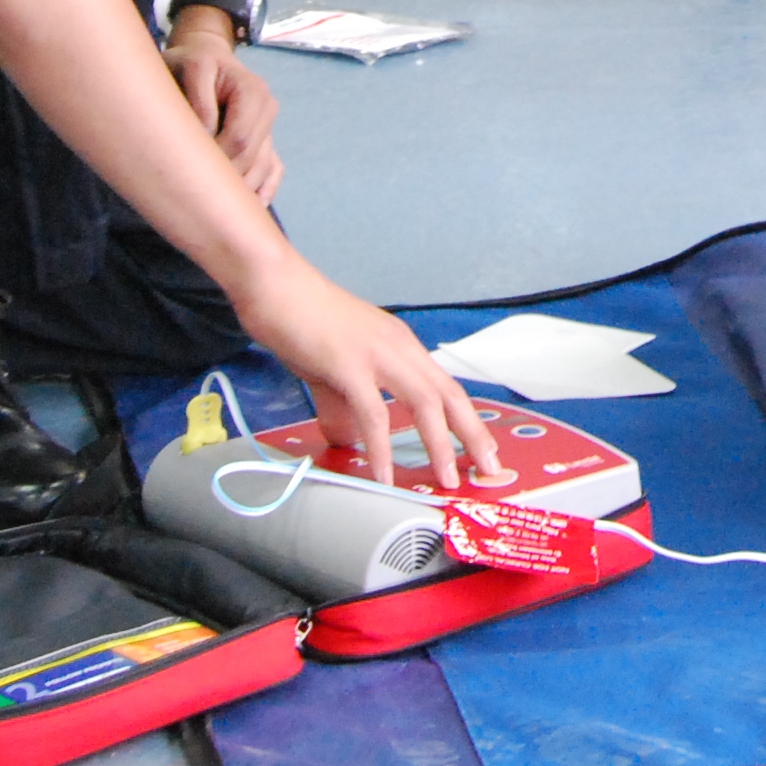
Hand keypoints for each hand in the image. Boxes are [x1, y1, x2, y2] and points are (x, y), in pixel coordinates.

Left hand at [165, 19, 283, 202]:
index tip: (189, 167)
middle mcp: (267, 110)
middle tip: (194, 190)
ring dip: (243, 189)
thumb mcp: (190, 67)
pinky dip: (264, 190)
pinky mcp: (266, 140)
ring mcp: (269, 127)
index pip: (241, 138)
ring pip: (263, 168)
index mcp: (252, 91)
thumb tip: (208, 133)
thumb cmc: (191, 62)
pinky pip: (273, 170)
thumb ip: (199, 97)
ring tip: (216, 208)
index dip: (218, 158)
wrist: (204, 57)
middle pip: (253, 157)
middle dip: (226, 176)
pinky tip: (250, 208)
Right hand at [238, 262, 504, 487]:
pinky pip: (373, 413)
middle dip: (473, 435)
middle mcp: (399, 348)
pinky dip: (382, 448)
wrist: (275, 285)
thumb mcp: (336, 368)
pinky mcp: (348, 365)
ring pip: (424, 403)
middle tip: (490, 470)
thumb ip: (348, 406)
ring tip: (447, 481)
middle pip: (449, 395)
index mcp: (402, 346)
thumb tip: (352, 441)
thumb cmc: (302, 320)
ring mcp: (377, 354)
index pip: (446, 387)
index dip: (469, 420)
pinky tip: (384, 475)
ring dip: (440, 446)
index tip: (485, 450)